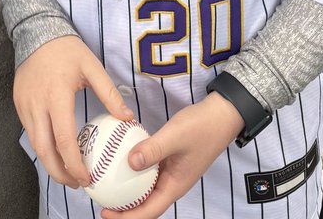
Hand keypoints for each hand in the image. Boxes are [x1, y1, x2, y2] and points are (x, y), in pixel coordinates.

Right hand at [14, 36, 132, 188]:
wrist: (37, 31)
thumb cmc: (67, 49)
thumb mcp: (92, 66)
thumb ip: (109, 93)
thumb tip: (127, 118)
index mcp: (57, 95)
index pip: (64, 140)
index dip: (74, 164)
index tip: (87, 178)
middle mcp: (37, 104)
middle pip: (44, 151)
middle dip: (59, 173)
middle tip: (76, 184)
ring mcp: (24, 104)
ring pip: (35, 144)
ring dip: (50, 162)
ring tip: (68, 171)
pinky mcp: (19, 103)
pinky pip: (30, 131)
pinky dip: (43, 145)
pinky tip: (56, 149)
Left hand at [99, 93, 243, 218]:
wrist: (221, 115)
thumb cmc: (201, 127)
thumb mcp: (175, 136)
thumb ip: (153, 149)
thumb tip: (129, 162)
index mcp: (175, 186)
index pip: (150, 211)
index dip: (128, 217)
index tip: (106, 212)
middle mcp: (173, 183)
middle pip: (146, 203)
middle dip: (125, 207)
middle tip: (102, 199)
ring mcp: (171, 171)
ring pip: (147, 187)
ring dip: (128, 189)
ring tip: (107, 182)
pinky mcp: (169, 159)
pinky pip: (149, 170)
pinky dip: (135, 170)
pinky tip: (122, 158)